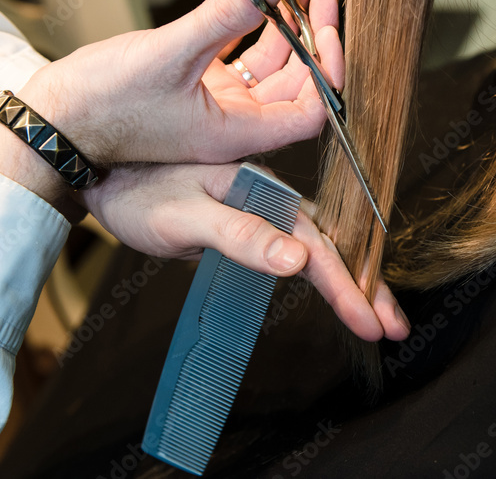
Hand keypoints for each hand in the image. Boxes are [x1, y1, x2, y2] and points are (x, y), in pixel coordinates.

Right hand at [19, 0, 342, 165]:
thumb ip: (223, 17)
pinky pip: (241, 53)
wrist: (53, 119)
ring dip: (289, 23)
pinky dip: (255, 24)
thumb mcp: (168, 53)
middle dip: (315, 35)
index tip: (328, 27)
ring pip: (271, 64)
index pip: (310, 111)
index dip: (327, 71)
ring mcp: (217, 103)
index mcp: (235, 132)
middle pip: (297, 82)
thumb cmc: (103, 104)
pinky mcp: (197, 84)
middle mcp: (233, 122)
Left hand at [82, 162, 410, 341]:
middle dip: (365, 288)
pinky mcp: (245, 220)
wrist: (101, 169)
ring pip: (315, 247)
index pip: (315, 249)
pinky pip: (292, 245)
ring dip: (348, 278)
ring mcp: (258, 209)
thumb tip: (297, 262)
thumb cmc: (136, 190)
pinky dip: (319, 268)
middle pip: (329, 247)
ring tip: (374, 311)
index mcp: (261, 193)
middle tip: (393, 326)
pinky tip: (330, 282)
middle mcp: (267, 198)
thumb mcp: (185, 217)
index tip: (374, 324)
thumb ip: (240, 236)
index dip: (348, 288)